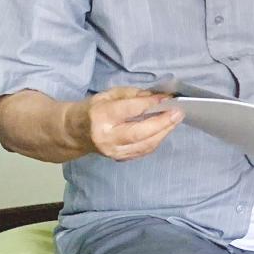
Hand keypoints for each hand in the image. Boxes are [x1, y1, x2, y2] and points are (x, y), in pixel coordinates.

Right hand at [67, 87, 182, 161]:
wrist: (74, 132)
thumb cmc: (93, 110)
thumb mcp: (109, 94)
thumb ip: (134, 95)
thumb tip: (157, 97)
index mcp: (101, 117)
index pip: (130, 110)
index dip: (151, 104)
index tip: (168, 98)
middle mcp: (106, 137)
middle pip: (140, 133)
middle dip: (163, 122)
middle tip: (179, 112)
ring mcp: (113, 151)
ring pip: (145, 145)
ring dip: (164, 132)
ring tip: (176, 120)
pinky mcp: (118, 158)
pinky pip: (143, 151)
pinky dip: (156, 140)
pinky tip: (164, 130)